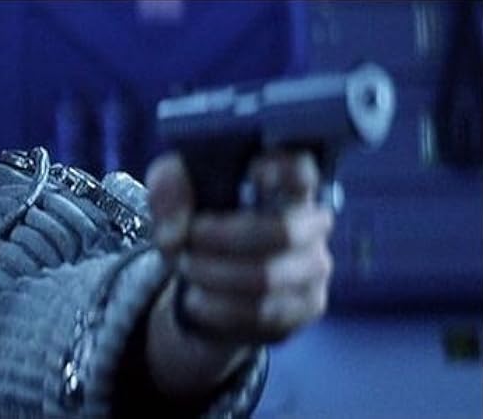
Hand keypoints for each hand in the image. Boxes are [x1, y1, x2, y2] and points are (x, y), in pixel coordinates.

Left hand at [141, 150, 333, 397]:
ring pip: (266, 278)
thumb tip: (176, 231)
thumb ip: (168, 191)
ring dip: (212, 276)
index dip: (283, 169)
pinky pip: (261, 313)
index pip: (302, 170)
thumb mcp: (174, 201)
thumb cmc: (201, 230)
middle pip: (281, 230)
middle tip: (187, 242)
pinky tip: (198, 300)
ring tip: (187, 270)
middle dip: (222, 239)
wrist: (206, 289)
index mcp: (285, 186)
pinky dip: (218, 308)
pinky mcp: (305, 307)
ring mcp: (314, 269)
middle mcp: (311, 225)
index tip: (251, 173)